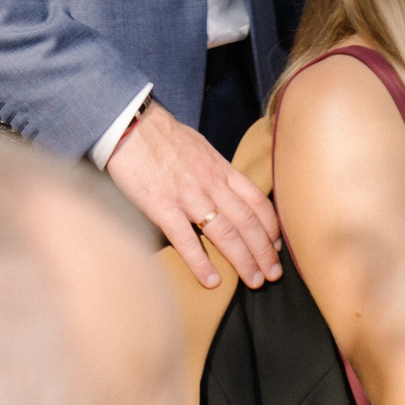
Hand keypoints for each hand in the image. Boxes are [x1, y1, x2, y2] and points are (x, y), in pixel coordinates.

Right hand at [105, 101, 279, 288]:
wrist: (128, 123)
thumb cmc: (159, 134)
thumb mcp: (198, 147)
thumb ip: (213, 169)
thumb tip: (223, 188)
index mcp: (220, 169)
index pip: (257, 202)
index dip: (272, 228)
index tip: (277, 246)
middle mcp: (210, 183)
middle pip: (248, 223)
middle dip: (264, 252)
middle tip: (272, 275)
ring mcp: (187, 195)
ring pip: (226, 234)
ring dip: (244, 261)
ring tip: (254, 281)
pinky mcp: (162, 205)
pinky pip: (186, 239)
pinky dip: (201, 263)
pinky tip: (212, 280)